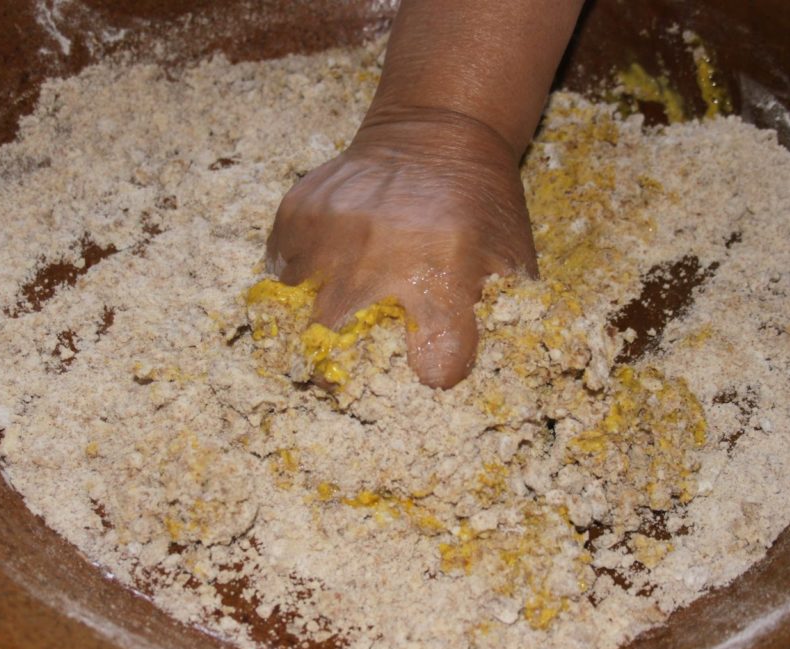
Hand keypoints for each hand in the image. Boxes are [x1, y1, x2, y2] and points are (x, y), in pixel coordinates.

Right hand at [266, 106, 536, 387]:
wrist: (436, 134)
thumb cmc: (479, 207)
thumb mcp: (511, 259)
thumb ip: (500, 318)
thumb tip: (476, 373)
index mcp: (445, 273)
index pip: (437, 363)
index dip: (436, 372)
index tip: (433, 367)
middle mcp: (378, 257)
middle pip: (335, 350)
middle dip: (343, 366)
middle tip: (357, 361)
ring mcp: (328, 234)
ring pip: (294, 312)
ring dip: (313, 319)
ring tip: (338, 310)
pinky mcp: (297, 213)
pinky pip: (279, 270)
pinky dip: (296, 280)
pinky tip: (324, 270)